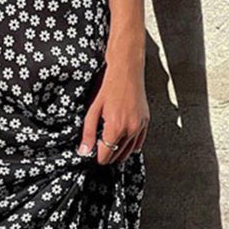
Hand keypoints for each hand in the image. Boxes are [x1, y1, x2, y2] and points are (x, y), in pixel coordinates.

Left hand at [76, 36, 149, 165]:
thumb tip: (83, 151)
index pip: (107, 155)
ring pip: (129, 151)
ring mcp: (140, 126)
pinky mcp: (145, 121)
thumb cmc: (108, 86)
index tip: (93, 155)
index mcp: (116, 127)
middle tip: (98, 149)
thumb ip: (88, 132)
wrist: (126, 70)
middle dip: (108, 155)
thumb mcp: (93, 109)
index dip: (98, 157)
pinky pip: (139, 142)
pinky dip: (130, 145)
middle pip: (119, 155)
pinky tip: (122, 141)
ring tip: (108, 146)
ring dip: (119, 152)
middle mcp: (130, 129)